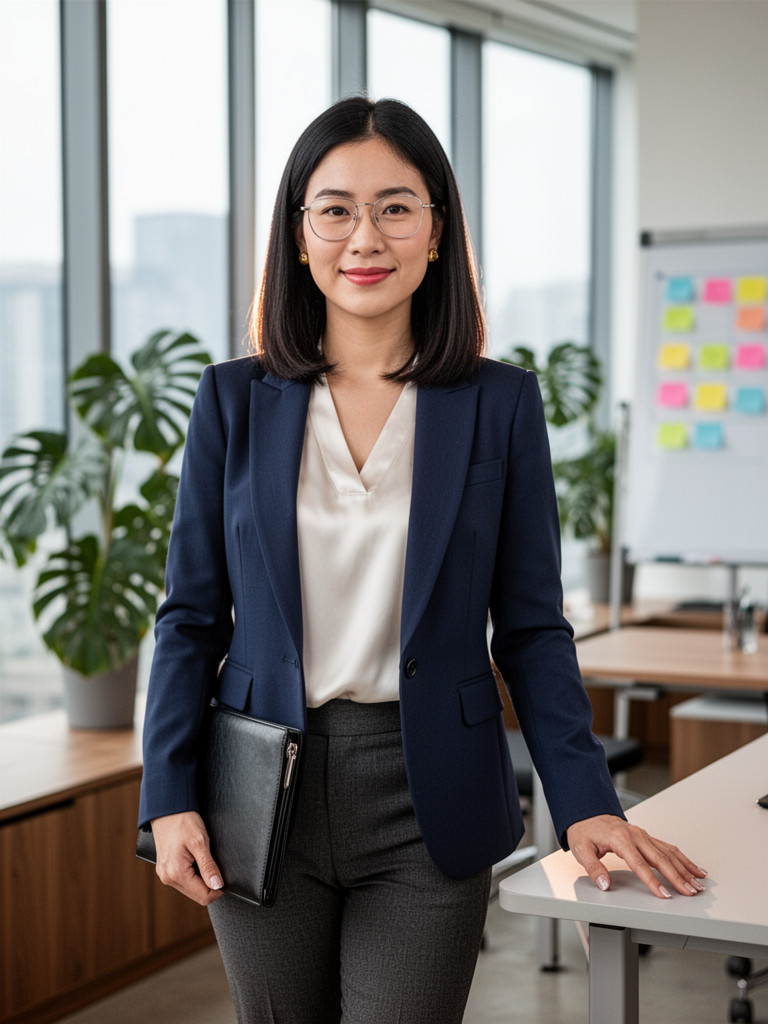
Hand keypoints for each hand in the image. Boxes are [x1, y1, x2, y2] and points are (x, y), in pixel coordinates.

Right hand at [150, 811, 224, 905]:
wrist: (166, 809)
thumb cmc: (182, 822)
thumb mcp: (200, 842)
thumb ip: (208, 866)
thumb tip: (217, 885)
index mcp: (176, 874)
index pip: (203, 896)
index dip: (218, 889)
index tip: (225, 877)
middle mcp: (168, 878)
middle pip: (197, 895)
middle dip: (210, 885)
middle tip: (216, 867)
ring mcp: (165, 875)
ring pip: (190, 889)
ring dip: (202, 880)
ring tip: (204, 860)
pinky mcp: (165, 870)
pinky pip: (183, 881)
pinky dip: (193, 875)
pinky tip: (196, 861)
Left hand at [566, 814, 706, 898]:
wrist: (586, 813)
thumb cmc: (584, 831)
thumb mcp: (581, 850)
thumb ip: (594, 868)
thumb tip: (604, 884)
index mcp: (620, 839)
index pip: (640, 864)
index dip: (653, 881)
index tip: (664, 895)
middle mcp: (635, 835)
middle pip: (661, 859)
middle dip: (678, 877)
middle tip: (690, 892)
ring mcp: (643, 835)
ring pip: (669, 853)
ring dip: (685, 868)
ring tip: (698, 883)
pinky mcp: (646, 836)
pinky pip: (668, 847)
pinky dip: (682, 858)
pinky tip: (693, 868)